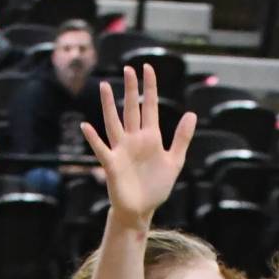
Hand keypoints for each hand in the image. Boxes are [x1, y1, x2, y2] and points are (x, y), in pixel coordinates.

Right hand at [80, 64, 196, 229]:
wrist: (142, 210)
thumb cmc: (156, 187)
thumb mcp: (174, 162)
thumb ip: (182, 138)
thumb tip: (191, 114)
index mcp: (151, 138)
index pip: (150, 107)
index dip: (149, 88)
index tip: (147, 68)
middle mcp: (134, 140)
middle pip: (132, 110)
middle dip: (131, 90)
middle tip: (128, 69)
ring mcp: (122, 150)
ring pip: (114, 123)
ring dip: (109, 106)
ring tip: (105, 86)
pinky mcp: (112, 165)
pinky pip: (101, 149)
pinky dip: (93, 139)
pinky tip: (86, 126)